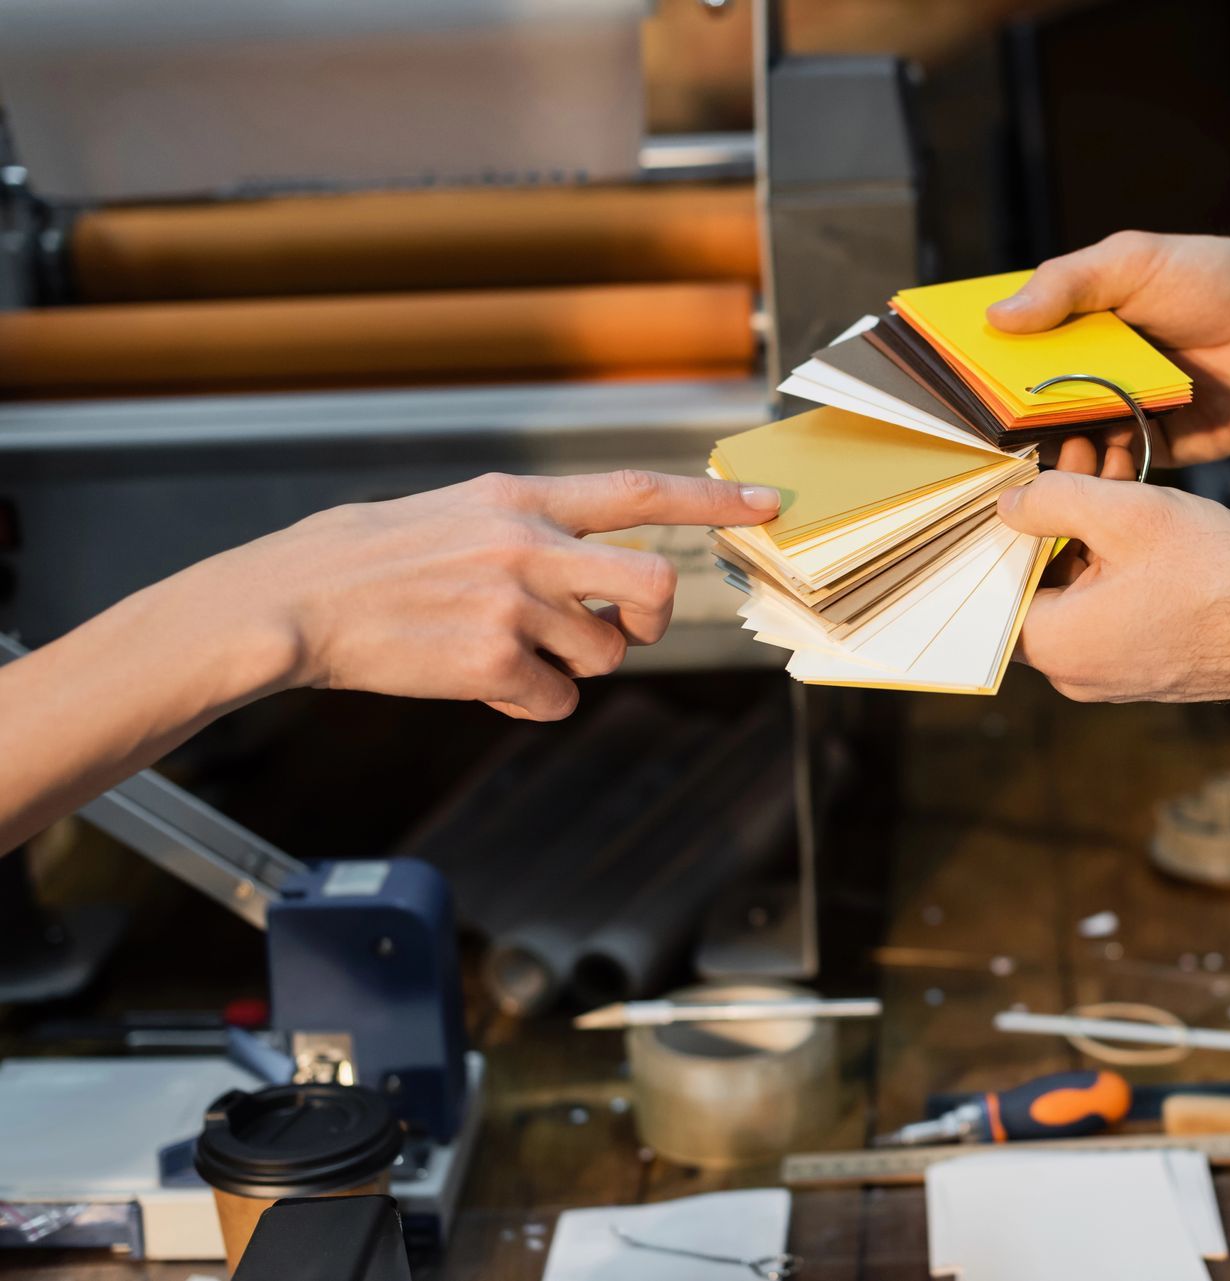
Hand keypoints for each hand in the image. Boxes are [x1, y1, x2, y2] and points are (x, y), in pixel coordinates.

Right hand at [186, 470, 778, 720]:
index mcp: (522, 498)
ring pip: (601, 656)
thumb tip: (604, 577)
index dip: (715, 497)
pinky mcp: (489, 662)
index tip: (770, 502)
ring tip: (506, 653)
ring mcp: (512, 604)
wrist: (294, 600)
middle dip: (652, 621)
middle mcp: (527, 545)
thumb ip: (538, 530)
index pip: (640, 490)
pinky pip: (554, 701)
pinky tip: (479, 680)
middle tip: (619, 629)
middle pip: (653, 586)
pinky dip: (528, 703)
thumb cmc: (376, 559)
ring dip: (568, 668)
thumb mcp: (461, 512)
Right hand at [989, 232, 1229, 469]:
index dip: (979, 361)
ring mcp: (1121, 410)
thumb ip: (1065, 286)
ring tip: (1062, 447)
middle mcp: (1092, 370)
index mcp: (1079, 322)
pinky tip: (1101, 463)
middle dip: (1012, 418)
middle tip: (997, 428)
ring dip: (1058, 450)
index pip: (1013, 345)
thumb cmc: (1217, 281)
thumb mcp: (1133, 262)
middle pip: (1031, 401)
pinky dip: (1102, 472)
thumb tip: (998, 317)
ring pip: (1068, 442)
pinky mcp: (1154, 448)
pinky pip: (1115, 470)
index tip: (946, 376)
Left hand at [997, 472, 1229, 702]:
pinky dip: (1113, 558)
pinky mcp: (1141, 662)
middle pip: (1036, 580)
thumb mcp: (1127, 514)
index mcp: (1055, 644)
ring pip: (1075, 586)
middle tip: (1071, 455)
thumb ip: (1055, 501)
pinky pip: (1107, 604)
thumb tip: (1010, 502)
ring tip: (1108, 467)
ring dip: (1086, 527)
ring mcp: (1108, 670)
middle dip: (1051, 512)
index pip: (991, 586)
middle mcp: (1073, 670)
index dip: (998, 527)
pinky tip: (1134, 507)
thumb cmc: (1220, 579)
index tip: (1014, 481)